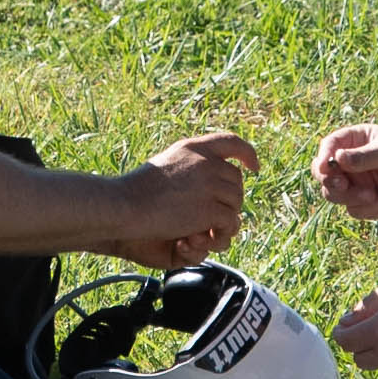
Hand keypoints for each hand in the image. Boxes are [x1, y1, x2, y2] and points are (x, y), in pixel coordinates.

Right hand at [112, 132, 258, 267]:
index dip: (247, 153)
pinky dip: (220, 232)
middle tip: (213, 216)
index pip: (231, 141)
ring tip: (204, 229)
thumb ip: (191, 166)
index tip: (254, 166)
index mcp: (193, 148)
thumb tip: (213, 175)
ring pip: (235, 203)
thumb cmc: (135, 192)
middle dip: (229, 199)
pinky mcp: (209, 209)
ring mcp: (210, 184)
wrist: (124, 205)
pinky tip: (203, 237)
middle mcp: (206, 162)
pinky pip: (229, 221)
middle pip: (236, 180)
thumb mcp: (167, 165)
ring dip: (224, 218)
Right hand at [311, 124, 377, 220]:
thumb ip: (364, 157)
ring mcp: (358, 184)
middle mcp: (352, 162)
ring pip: (335, 195)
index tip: (324, 167)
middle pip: (324, 174)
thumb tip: (336, 158)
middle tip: (344, 185)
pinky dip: (368, 208)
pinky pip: (353, 210)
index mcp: (356, 141)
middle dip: (332, 182)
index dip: (322, 157)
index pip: (328, 147)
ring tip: (374, 195)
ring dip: (351, 197)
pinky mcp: (367, 203)